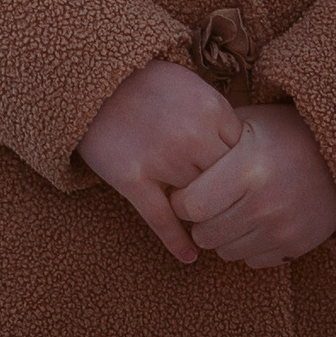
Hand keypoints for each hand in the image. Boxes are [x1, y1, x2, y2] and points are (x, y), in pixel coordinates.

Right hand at [76, 60, 241, 262]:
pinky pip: (161, 219)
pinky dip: (177, 242)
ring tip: (206, 226)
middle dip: (224, 195)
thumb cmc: (146, 82)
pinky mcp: (132, 178)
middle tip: (226, 210)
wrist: (91, 79)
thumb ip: (217, 116)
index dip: (239, 170)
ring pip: (197, 202)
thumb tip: (243, 153)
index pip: (243, 156)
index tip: (237, 181)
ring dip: (200, 214)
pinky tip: (189, 257)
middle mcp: (191, 136)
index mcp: (211, 110)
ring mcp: (162, 159)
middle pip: (223, 183)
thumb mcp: (190, 85)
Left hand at [171, 103, 335, 267]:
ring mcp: (281, 228)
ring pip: (224, 252)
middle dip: (198, 221)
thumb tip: (172, 159)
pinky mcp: (296, 246)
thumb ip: (211, 141)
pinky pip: (251, 261)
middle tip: (204, 205)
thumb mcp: (248, 125)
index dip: (180, 200)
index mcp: (247, 168)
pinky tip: (252, 221)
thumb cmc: (284, 134)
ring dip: (220, 235)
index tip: (184, 191)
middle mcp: (264, 203)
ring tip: (229, 211)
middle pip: (204, 234)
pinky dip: (245, 245)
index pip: (190, 205)